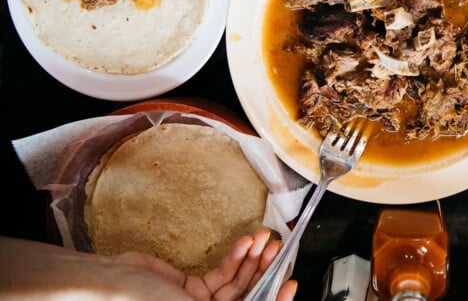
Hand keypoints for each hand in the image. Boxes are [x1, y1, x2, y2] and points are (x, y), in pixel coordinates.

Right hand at [114, 229, 296, 300]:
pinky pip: (222, 274)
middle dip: (265, 274)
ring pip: (238, 284)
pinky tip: (246, 242)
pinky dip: (236, 257)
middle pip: (248, 298)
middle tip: (279, 251)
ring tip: (265, 240)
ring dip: (253, 261)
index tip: (291, 286)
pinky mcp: (191, 288)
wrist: (109, 284)